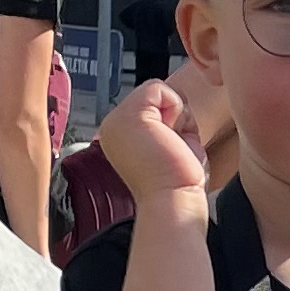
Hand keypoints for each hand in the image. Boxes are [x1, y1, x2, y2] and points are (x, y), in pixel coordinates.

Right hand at [96, 78, 210, 207]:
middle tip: (172, 149)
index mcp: (119, 135)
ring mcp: (117, 118)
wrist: (173, 201)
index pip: (152, 108)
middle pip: (155, 98)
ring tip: (171, 144)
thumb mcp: (169, 143)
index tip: (171, 150)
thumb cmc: (177, 183)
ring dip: (176, 115)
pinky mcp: (129, 114)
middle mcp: (113, 125)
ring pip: (158, 92)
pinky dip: (176, 108)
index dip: (172, 123)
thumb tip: (176, 101)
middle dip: (175, 118)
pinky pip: (159, 89)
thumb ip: (166, 122)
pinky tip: (171, 137)